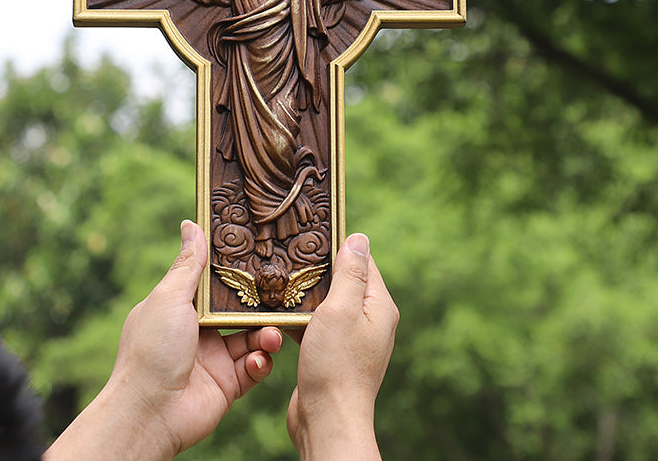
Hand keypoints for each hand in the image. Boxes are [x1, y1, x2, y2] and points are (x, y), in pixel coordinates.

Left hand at [46, 221, 282, 460]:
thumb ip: (189, 264)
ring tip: (271, 335)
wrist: (149, 412)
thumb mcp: (170, 297)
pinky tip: (259, 359)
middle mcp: (200, 331)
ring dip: (267, 335)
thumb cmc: (152, 349)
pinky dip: (261, 362)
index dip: (239, 272)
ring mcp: (215, 358)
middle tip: (282, 295)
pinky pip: (254, 368)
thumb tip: (192, 223)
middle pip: (240, 311)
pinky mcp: (228, 384)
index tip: (263, 255)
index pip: (216, 283)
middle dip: (262, 305)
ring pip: (252, 338)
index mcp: (183, 307)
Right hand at [286, 233, 398, 460]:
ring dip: (306, 296)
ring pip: (327, 304)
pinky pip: (317, 326)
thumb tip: (359, 237)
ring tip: (280, 282)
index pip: (362, 261)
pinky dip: (300, 319)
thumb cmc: (335, 364)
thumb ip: (350, 272)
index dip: (338, 246)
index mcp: (378, 306)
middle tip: (290, 258)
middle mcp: (369, 321)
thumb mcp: (340, 309)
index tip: (310, 236)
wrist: (327, 421)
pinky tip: (279, 314)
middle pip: (343, 281)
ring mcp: (352, 339)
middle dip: (318, 271)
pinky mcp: (333, 354)